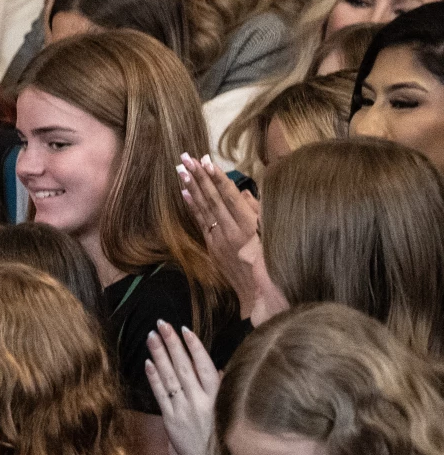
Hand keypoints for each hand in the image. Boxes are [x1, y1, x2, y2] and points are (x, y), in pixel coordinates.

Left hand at [144, 320, 218, 454]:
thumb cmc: (221, 435)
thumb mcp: (226, 409)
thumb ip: (218, 388)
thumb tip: (214, 367)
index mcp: (217, 396)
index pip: (205, 366)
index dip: (194, 347)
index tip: (184, 329)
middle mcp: (200, 401)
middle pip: (183, 366)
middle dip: (172, 343)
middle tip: (161, 323)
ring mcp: (184, 409)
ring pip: (170, 377)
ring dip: (159, 354)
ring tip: (151, 336)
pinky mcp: (171, 420)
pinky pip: (161, 395)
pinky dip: (154, 378)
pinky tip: (148, 362)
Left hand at [177, 153, 258, 316]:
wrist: (260, 296)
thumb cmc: (274, 265)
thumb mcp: (273, 236)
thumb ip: (258, 213)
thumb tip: (243, 194)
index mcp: (249, 228)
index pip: (229, 197)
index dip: (217, 178)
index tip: (206, 160)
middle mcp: (231, 232)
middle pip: (212, 199)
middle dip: (199, 176)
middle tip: (185, 157)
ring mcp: (219, 240)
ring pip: (204, 209)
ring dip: (191, 187)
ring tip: (181, 169)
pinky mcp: (213, 248)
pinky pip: (201, 222)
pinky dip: (192, 207)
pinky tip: (184, 193)